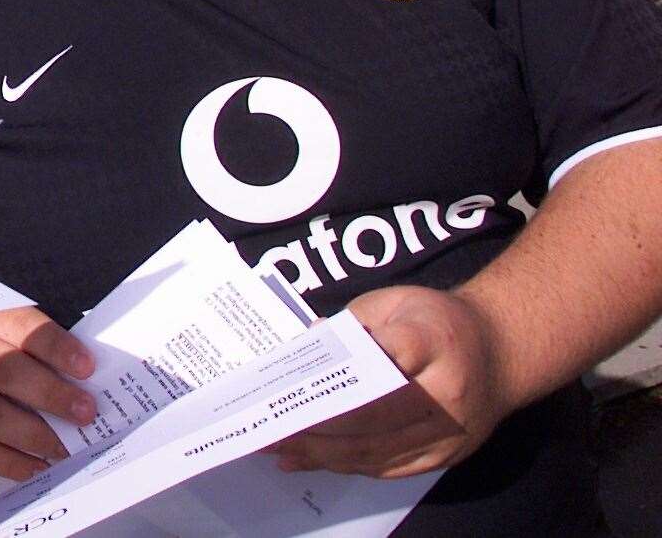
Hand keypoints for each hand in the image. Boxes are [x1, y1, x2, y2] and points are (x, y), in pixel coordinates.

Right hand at [0, 307, 95, 482]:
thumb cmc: (2, 356)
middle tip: (85, 414)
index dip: (57, 348)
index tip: (88, 368)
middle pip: (3, 370)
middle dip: (50, 394)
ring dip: (33, 435)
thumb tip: (104, 379)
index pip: (25, 329)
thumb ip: (55, 354)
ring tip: (65, 448)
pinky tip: (39, 466)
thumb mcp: (21, 340)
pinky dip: (12, 462)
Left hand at [268, 286, 508, 479]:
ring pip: (376, 450)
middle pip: (373, 416)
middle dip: (316, 425)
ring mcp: (450, 431)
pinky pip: (388, 467)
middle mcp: (447, 392)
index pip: (383, 358)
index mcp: (433, 340)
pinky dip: (345, 465)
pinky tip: (311, 459)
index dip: (338, 375)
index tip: (293, 385)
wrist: (501, 352)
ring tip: (279, 447)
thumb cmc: (435, 321)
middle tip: (270, 425)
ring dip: (322, 454)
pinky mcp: (446, 456)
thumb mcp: (394, 303)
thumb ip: (349, 323)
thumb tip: (302, 345)